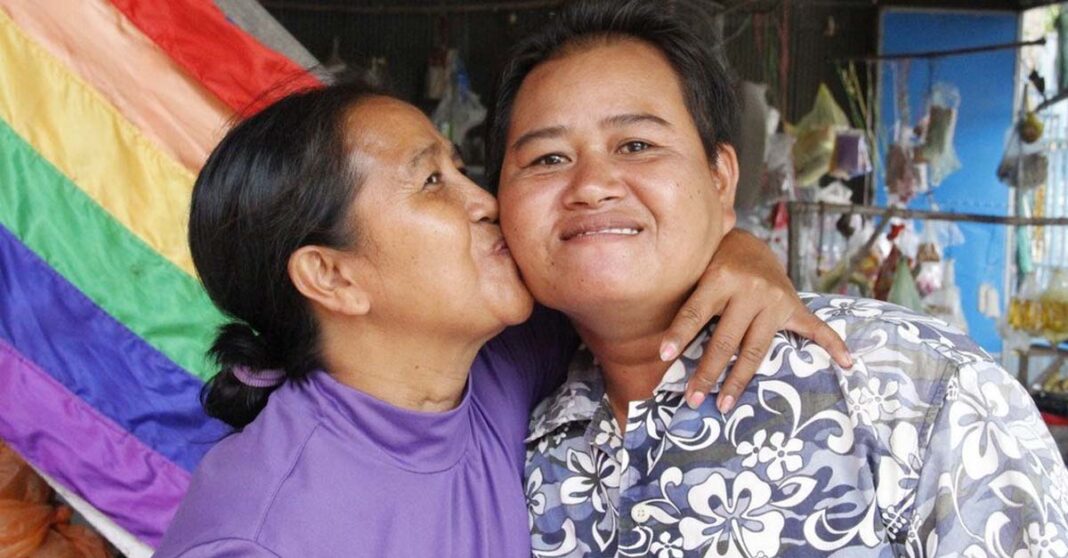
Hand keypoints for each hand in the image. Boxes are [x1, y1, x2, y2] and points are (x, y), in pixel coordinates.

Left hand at [660, 229, 852, 411]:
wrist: (748, 244)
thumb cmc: (713, 263)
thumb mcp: (696, 273)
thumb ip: (684, 301)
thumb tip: (657, 345)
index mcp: (720, 277)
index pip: (696, 312)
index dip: (679, 335)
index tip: (664, 357)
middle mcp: (750, 289)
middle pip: (726, 340)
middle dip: (707, 373)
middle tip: (693, 399)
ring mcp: (775, 299)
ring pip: (756, 348)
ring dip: (738, 380)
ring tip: (723, 404)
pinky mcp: (793, 306)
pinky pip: (814, 328)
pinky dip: (833, 344)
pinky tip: (847, 363)